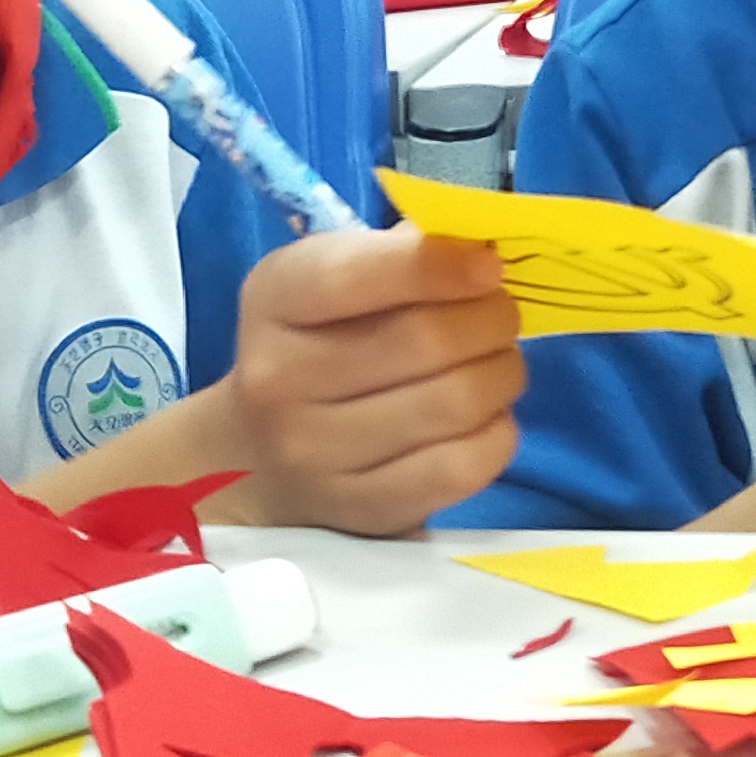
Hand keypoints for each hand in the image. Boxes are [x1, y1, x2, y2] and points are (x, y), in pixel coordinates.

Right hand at [215, 226, 525, 531]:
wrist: (252, 458)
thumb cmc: (312, 346)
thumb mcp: (327, 280)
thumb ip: (399, 254)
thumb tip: (482, 247)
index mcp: (274, 301)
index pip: (361, 275)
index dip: (440, 265)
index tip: (488, 264)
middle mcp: (283, 380)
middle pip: (426, 341)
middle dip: (491, 318)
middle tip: (501, 313)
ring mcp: (320, 455)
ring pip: (457, 402)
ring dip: (503, 372)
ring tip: (498, 361)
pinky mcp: (366, 509)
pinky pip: (466, 465)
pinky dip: (499, 431)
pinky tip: (486, 415)